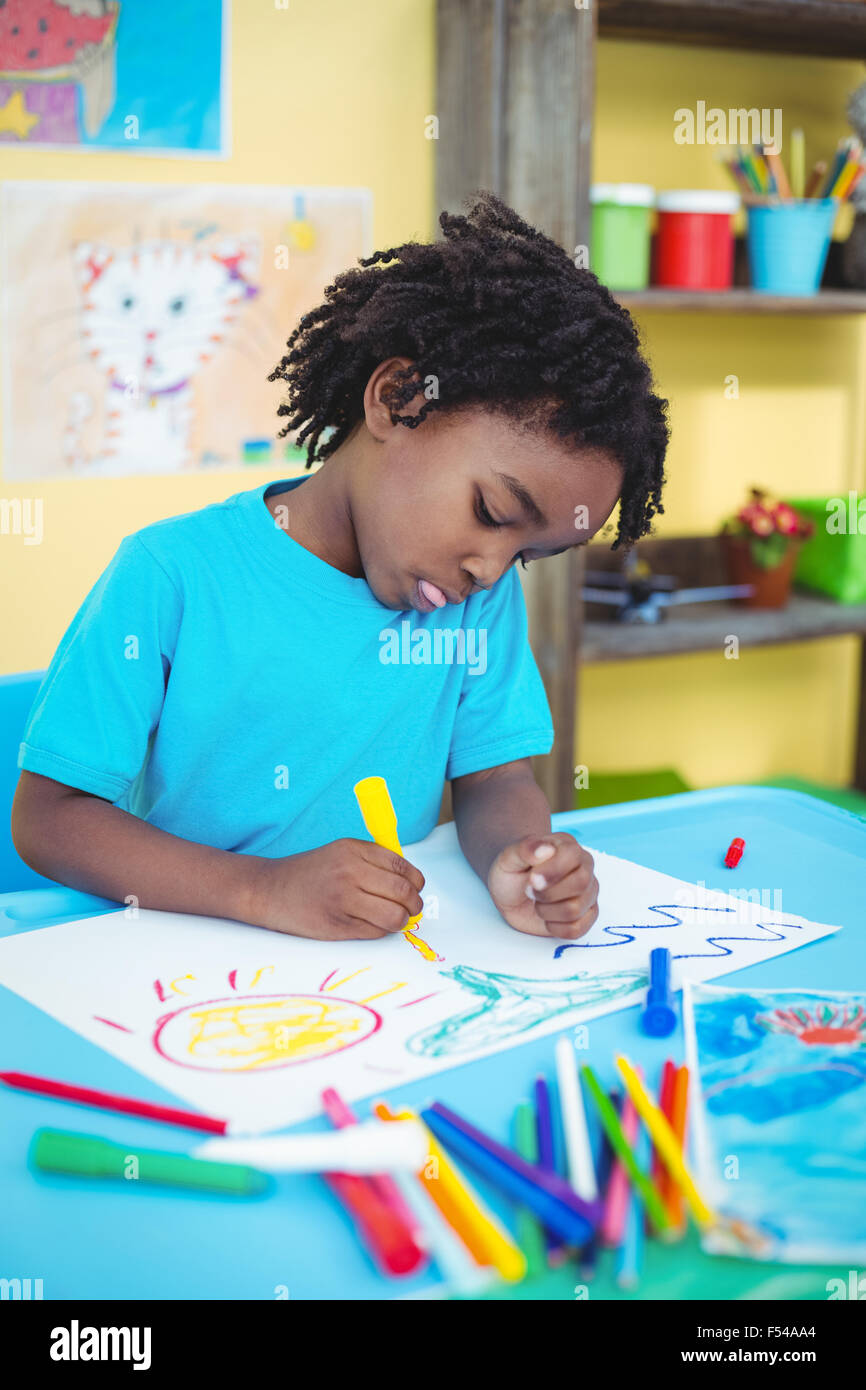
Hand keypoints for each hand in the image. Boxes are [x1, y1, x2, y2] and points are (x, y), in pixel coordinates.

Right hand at [243, 839, 424, 939]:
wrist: (269, 889)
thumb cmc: (308, 872)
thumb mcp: (340, 852)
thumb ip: (372, 861)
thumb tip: (409, 880)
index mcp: (353, 850)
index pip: (402, 867)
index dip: (417, 881)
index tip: (417, 887)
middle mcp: (350, 872)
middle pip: (403, 892)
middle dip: (414, 903)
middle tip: (413, 908)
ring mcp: (344, 899)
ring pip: (394, 916)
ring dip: (402, 920)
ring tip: (397, 919)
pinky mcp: (338, 925)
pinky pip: (376, 932)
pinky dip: (383, 931)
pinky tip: (375, 925)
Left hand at [487, 831, 598, 938]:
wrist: (510, 894)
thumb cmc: (512, 873)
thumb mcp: (508, 858)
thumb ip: (525, 849)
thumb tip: (546, 848)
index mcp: (568, 846)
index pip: (572, 856)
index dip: (552, 871)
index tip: (531, 880)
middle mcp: (584, 867)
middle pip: (580, 884)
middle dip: (547, 893)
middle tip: (529, 891)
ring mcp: (588, 892)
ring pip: (575, 909)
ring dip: (546, 911)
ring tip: (537, 902)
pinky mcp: (587, 915)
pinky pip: (576, 929)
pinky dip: (554, 927)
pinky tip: (546, 916)